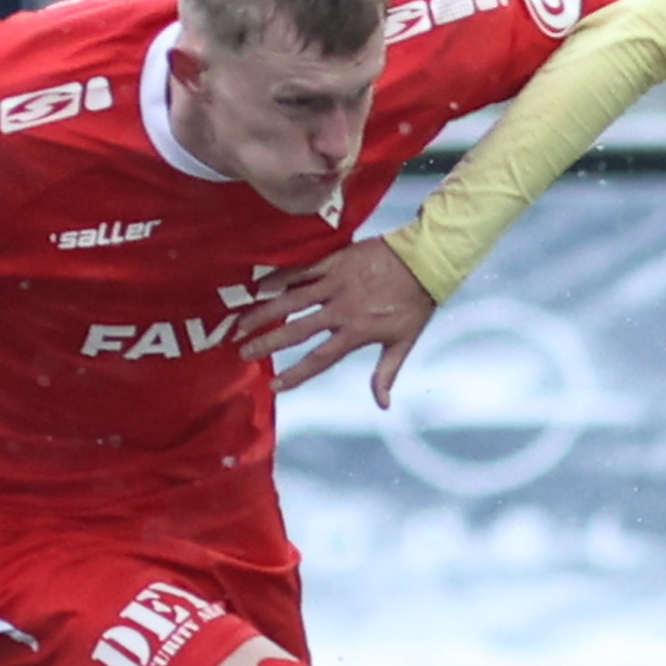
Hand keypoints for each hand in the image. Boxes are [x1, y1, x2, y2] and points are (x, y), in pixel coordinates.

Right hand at [234, 237, 437, 405]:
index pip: (321, 358)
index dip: (297, 374)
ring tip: (239, 322)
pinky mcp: (335, 261)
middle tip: (241, 351)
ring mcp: (336, 284)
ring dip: (263, 311)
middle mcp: (341, 310)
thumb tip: (382, 405)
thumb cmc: (416, 304)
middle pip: (297, 330)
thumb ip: (386, 373)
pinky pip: (301, 271)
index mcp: (357, 332)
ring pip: (292, 300)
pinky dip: (279, 278)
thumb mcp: (404, 341)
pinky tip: (258, 286)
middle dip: (267, 342)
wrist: (426, 261)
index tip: (274, 386)